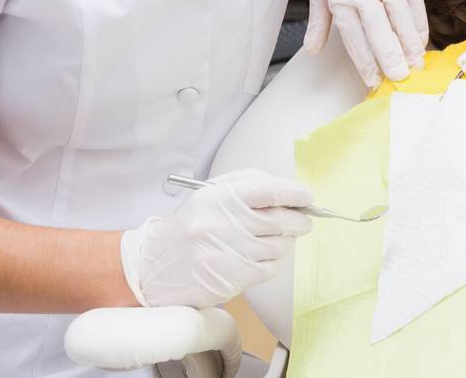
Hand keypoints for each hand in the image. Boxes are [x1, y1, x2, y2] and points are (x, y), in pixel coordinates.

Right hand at [120, 169, 313, 307]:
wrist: (158, 266)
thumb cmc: (191, 225)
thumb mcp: (212, 194)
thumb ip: (250, 186)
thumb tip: (291, 192)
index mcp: (219, 198)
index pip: (269, 191)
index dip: (294, 193)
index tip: (307, 197)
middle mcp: (224, 225)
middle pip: (280, 220)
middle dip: (299, 219)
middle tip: (304, 219)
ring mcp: (229, 254)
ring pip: (279, 246)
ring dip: (286, 241)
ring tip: (277, 237)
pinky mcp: (233, 278)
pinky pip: (270, 268)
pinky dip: (274, 260)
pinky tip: (264, 254)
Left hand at [306, 0, 428, 86]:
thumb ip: (319, 20)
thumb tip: (312, 50)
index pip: (353, 33)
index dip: (364, 58)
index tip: (372, 79)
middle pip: (379, 28)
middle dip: (389, 55)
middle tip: (399, 78)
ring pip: (401, 17)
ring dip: (409, 43)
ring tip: (415, 65)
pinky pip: (415, 3)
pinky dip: (419, 24)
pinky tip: (420, 42)